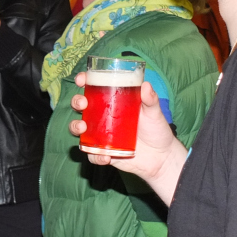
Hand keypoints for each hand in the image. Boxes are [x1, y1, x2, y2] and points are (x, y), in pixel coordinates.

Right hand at [69, 71, 186, 203]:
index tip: (81, 79)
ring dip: (75, 126)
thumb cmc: (156, 129)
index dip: (84, 81)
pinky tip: (105, 157)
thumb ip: (150, 99)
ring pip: (78, 128)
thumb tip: (145, 85)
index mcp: (112, 101)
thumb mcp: (154, 112)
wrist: (161, 157)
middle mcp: (102, 116)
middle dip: (76, 102)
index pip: (93, 88)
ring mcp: (100, 134)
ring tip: (83, 128)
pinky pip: (92, 154)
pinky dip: (95, 155)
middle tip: (83, 103)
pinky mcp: (103, 151)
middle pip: (81, 106)